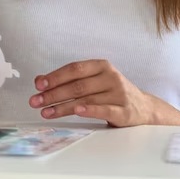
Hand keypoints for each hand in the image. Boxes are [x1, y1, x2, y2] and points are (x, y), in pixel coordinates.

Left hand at [31, 59, 159, 126]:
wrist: (143, 107)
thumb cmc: (113, 93)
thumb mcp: (93, 82)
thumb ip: (69, 80)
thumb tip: (39, 80)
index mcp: (102, 66)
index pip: (75, 69)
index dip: (55, 76)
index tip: (39, 85)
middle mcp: (111, 78)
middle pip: (77, 85)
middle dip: (53, 94)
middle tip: (36, 101)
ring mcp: (119, 94)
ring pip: (86, 99)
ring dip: (63, 107)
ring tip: (46, 112)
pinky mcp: (124, 111)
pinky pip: (105, 110)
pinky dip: (90, 110)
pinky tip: (77, 111)